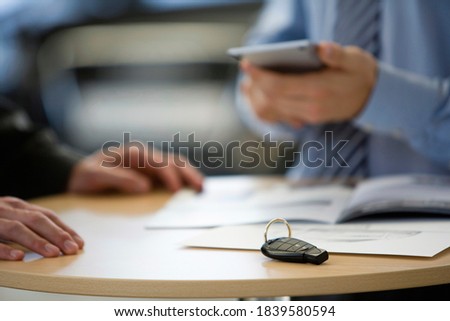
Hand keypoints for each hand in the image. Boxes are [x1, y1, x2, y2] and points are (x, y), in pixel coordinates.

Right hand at [0, 197, 83, 260]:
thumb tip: (60, 240)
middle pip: (36, 220)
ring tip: (54, 253)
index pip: (46, 215)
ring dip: (37, 241)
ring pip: (16, 228)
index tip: (79, 243)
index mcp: (16, 206)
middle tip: (72, 249)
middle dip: (57, 235)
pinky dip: (5, 249)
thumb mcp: (8, 216)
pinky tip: (19, 256)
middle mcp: (6, 209)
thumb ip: (28, 223)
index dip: (64, 229)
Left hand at [68, 146, 202, 193]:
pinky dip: (184, 178)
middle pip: (172, 161)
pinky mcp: (151, 173)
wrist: (78, 174)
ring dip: (190, 175)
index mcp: (133, 154)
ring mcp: (149, 164)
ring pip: (176, 165)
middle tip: (199, 188)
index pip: (157, 163)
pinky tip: (192, 187)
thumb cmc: (86, 175)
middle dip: (187, 173)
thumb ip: (119, 179)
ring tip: (202, 188)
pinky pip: (173, 173)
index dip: (168, 175)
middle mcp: (144, 156)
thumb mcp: (95, 176)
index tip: (175, 190)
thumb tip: (145, 187)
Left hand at [240, 42, 376, 126]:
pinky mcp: (308, 119)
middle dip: (256, 84)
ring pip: (273, 109)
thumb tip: (321, 47)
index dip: (260, 76)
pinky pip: (280, 114)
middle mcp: (312, 108)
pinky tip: (262, 89)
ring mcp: (309, 116)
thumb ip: (338, 54)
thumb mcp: (354, 59)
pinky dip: (268, 102)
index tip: (246, 64)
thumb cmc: (360, 72)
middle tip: (247, 68)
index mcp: (320, 90)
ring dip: (258, 95)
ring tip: (250, 79)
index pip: (279, 86)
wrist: (372, 97)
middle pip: (272, 98)